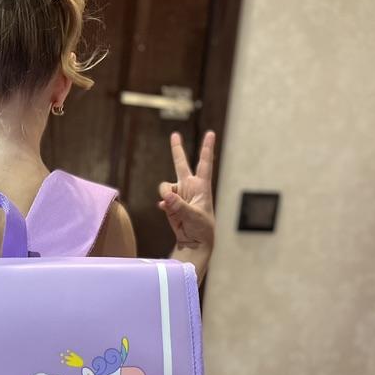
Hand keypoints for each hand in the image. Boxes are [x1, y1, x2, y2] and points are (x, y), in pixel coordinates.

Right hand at [158, 130, 215, 250]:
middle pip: (181, 164)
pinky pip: (163, 198)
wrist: (194, 241)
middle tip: (174, 134)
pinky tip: (166, 210)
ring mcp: (179, 195)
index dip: (206, 148)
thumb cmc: (202, 228)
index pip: (205, 164)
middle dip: (177, 150)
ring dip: (165, 194)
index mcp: (202, 187)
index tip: (211, 133)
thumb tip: (166, 196)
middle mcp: (190, 187)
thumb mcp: (193, 216)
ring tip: (170, 206)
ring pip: (166, 186)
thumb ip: (179, 206)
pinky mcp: (171, 204)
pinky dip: (163, 203)